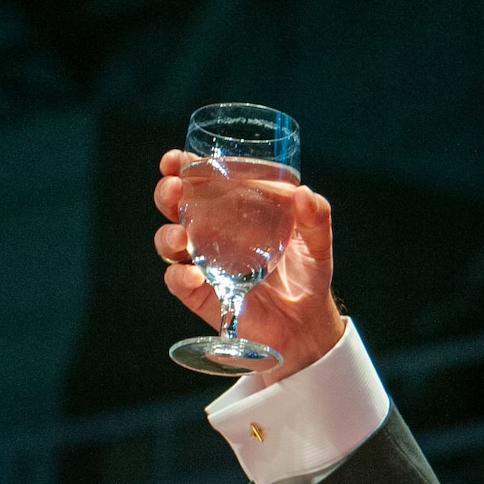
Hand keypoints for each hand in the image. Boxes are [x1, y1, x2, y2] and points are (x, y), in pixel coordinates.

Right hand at [153, 149, 344, 382]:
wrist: (307, 322)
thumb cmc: (307, 274)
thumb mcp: (317, 242)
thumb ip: (316, 217)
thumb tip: (305, 195)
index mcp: (231, 210)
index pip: (198, 181)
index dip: (181, 167)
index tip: (175, 160)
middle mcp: (210, 233)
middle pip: (174, 206)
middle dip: (166, 193)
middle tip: (174, 189)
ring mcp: (204, 264)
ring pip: (169, 243)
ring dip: (167, 236)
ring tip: (180, 237)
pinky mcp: (204, 294)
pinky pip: (179, 283)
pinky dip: (181, 277)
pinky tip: (194, 276)